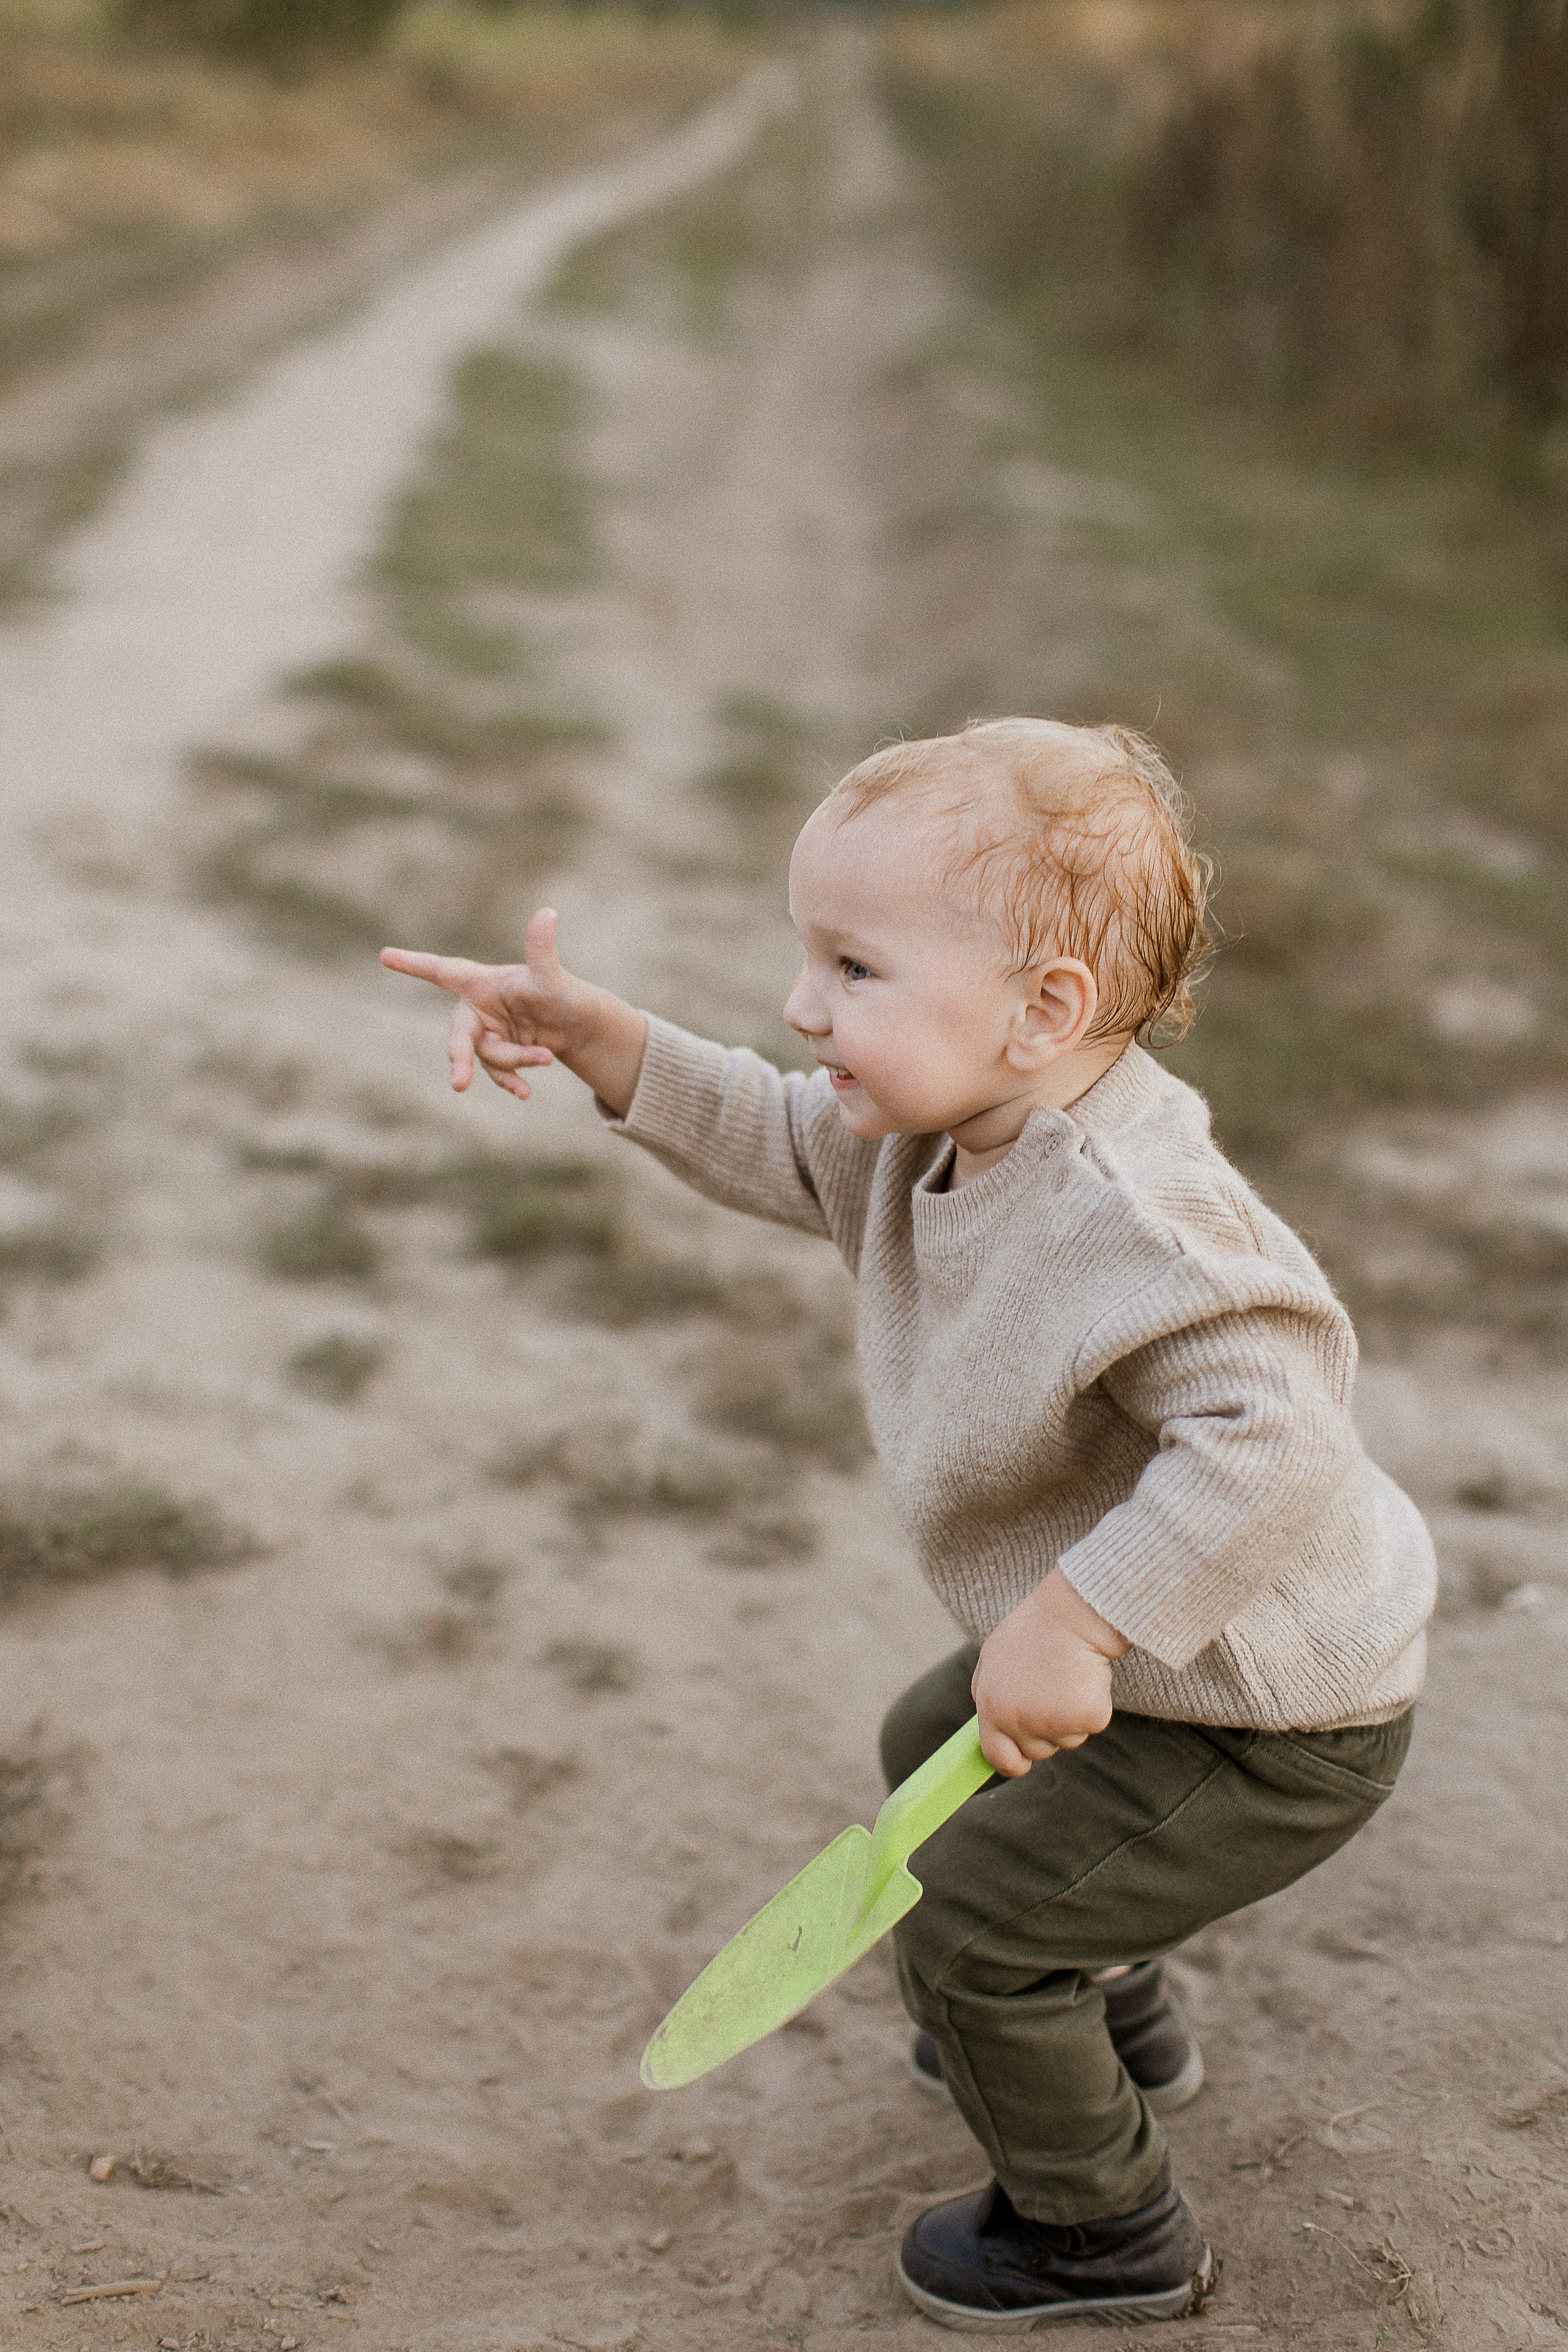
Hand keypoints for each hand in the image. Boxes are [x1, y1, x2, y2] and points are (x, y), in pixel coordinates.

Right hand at [380, 907, 647, 1115]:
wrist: (573, 1025)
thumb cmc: (559, 992)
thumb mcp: (551, 977)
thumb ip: (541, 950)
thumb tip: (548, 912)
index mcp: (481, 982)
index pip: (442, 970)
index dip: (413, 964)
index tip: (384, 955)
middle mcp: (477, 1008)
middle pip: (459, 1035)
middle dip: (460, 1058)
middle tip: (459, 1084)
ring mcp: (484, 1034)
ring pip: (486, 1056)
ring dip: (516, 1060)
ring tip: (547, 1058)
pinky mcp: (495, 1056)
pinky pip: (497, 1073)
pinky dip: (511, 1082)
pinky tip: (524, 1093)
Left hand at [971, 1569, 1128, 1777]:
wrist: (1071, 1614)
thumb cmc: (1034, 1631)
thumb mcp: (992, 1659)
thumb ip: (987, 1695)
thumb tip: (990, 1727)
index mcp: (992, 1708)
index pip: (998, 1757)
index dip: (1012, 1763)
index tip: (1022, 1763)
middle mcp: (1020, 1722)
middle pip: (1037, 1751)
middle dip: (1045, 1731)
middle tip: (1051, 1690)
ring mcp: (1054, 1723)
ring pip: (1067, 1739)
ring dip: (1069, 1717)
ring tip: (1065, 1677)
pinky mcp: (1087, 1718)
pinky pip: (1091, 1725)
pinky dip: (1092, 1706)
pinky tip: (1085, 1678)